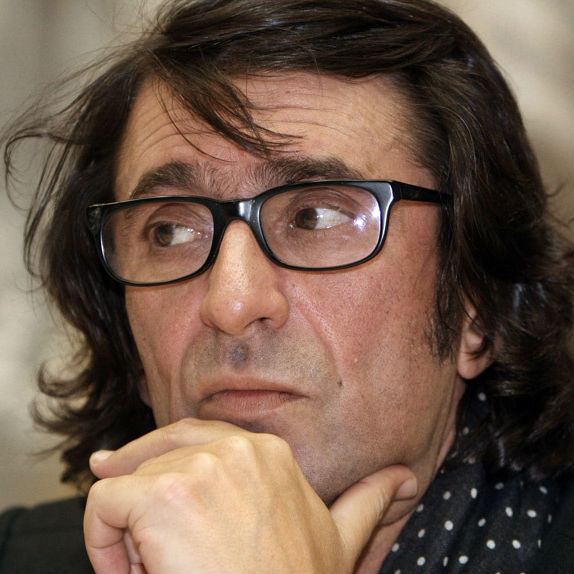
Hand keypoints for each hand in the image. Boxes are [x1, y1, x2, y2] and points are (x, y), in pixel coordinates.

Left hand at [84, 418, 416, 572]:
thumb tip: (404, 476)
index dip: (168, 467)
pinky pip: (102, 503)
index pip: (197, 437)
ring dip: (128, 531)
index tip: (141, 492)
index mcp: (269, 452)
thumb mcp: (338, 541)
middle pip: (158, 451)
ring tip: (158, 571)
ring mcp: (199, 468)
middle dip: (141, 496)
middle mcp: (235, 448)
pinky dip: (102, 543)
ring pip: (129, 481)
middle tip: (141, 544)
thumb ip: (367, 501)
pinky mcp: (162, 494)